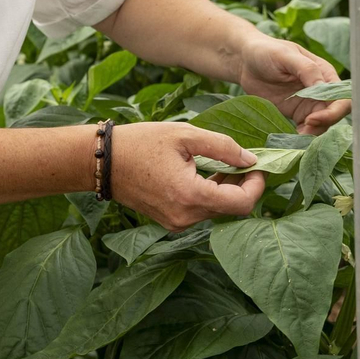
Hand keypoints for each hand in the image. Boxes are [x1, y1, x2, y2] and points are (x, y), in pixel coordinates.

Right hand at [109, 123, 266, 232]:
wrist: (101, 162)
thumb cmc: (140, 143)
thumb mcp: (184, 135)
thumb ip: (222, 147)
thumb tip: (251, 160)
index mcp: (190, 196)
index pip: (242, 204)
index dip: (257, 185)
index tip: (258, 166)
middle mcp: (185, 217)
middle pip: (231, 209)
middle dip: (242, 185)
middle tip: (242, 160)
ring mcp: (176, 223)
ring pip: (216, 211)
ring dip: (225, 189)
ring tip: (221, 163)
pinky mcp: (169, 221)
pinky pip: (200, 211)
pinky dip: (209, 194)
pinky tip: (203, 173)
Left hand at [230, 34, 350, 134]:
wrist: (245, 61)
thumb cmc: (266, 51)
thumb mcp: (285, 55)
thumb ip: (306, 69)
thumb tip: (323, 87)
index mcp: (324, 73)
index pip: (341, 96)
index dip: (333, 111)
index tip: (312, 118)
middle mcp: (321, 90)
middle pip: (334, 114)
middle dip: (323, 125)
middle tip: (303, 133)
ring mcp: (309, 103)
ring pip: (322, 124)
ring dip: (313, 134)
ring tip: (296, 139)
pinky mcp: (296, 113)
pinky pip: (306, 128)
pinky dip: (302, 136)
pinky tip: (292, 140)